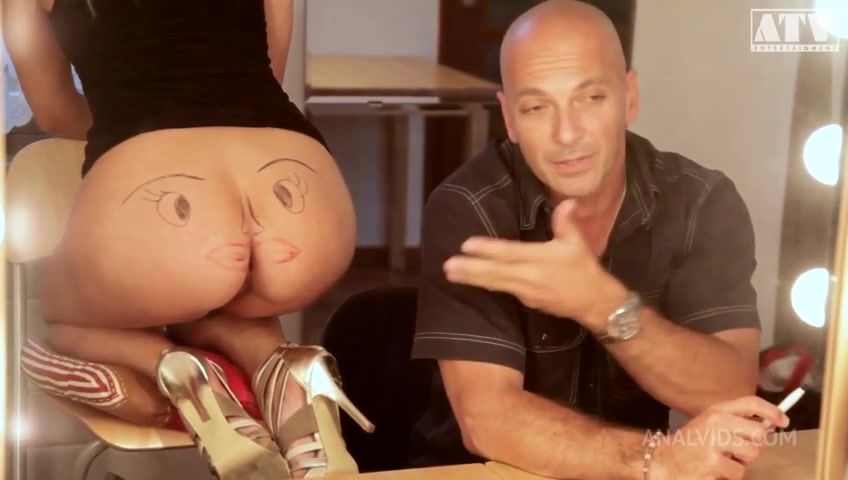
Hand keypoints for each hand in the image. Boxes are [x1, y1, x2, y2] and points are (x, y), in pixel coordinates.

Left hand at [443, 199, 625, 326]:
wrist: (594, 302)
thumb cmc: (583, 269)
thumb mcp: (576, 243)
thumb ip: (565, 222)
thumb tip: (566, 201)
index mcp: (540, 259)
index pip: (509, 253)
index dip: (488, 250)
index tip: (467, 245)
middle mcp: (529, 277)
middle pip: (495, 273)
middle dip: (470, 269)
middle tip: (448, 266)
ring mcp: (525, 291)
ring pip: (494, 284)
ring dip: (471, 279)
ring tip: (450, 274)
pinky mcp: (525, 301)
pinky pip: (501, 290)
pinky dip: (485, 285)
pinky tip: (470, 281)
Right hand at [650, 396, 789, 479]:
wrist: (664, 460)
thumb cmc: (690, 444)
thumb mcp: (709, 424)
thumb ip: (734, 422)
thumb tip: (768, 426)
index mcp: (716, 410)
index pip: (750, 403)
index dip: (771, 411)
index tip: (783, 421)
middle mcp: (716, 422)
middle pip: (758, 432)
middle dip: (754, 445)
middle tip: (739, 450)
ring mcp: (715, 442)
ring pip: (752, 453)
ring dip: (741, 462)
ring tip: (722, 460)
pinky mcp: (714, 462)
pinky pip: (739, 471)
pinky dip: (729, 475)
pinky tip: (714, 470)